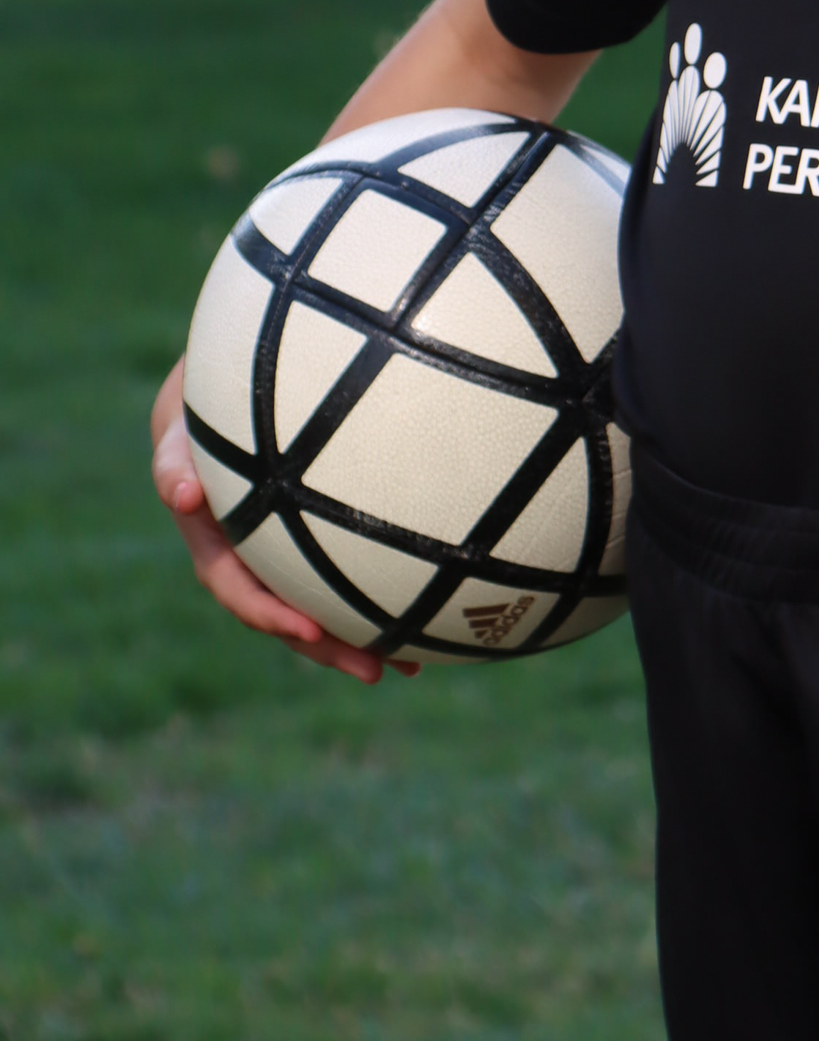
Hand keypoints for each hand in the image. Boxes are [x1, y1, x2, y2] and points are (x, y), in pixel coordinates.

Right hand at [150, 359, 415, 682]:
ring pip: (317, 601)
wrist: (239, 370)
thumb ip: (175, 454)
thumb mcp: (181, 414)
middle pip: (283, 611)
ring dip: (355, 637)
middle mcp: (246, 550)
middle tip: (376, 671)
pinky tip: (421, 612)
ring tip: (407, 665)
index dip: (269, 614)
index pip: (235, 586)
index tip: (310, 629)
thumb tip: (181, 497)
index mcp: (211, 533)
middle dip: (326, 646)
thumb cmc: (208, 389)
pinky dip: (376, 593)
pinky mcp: (316, 533)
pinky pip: (344, 569)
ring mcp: (281, 546)